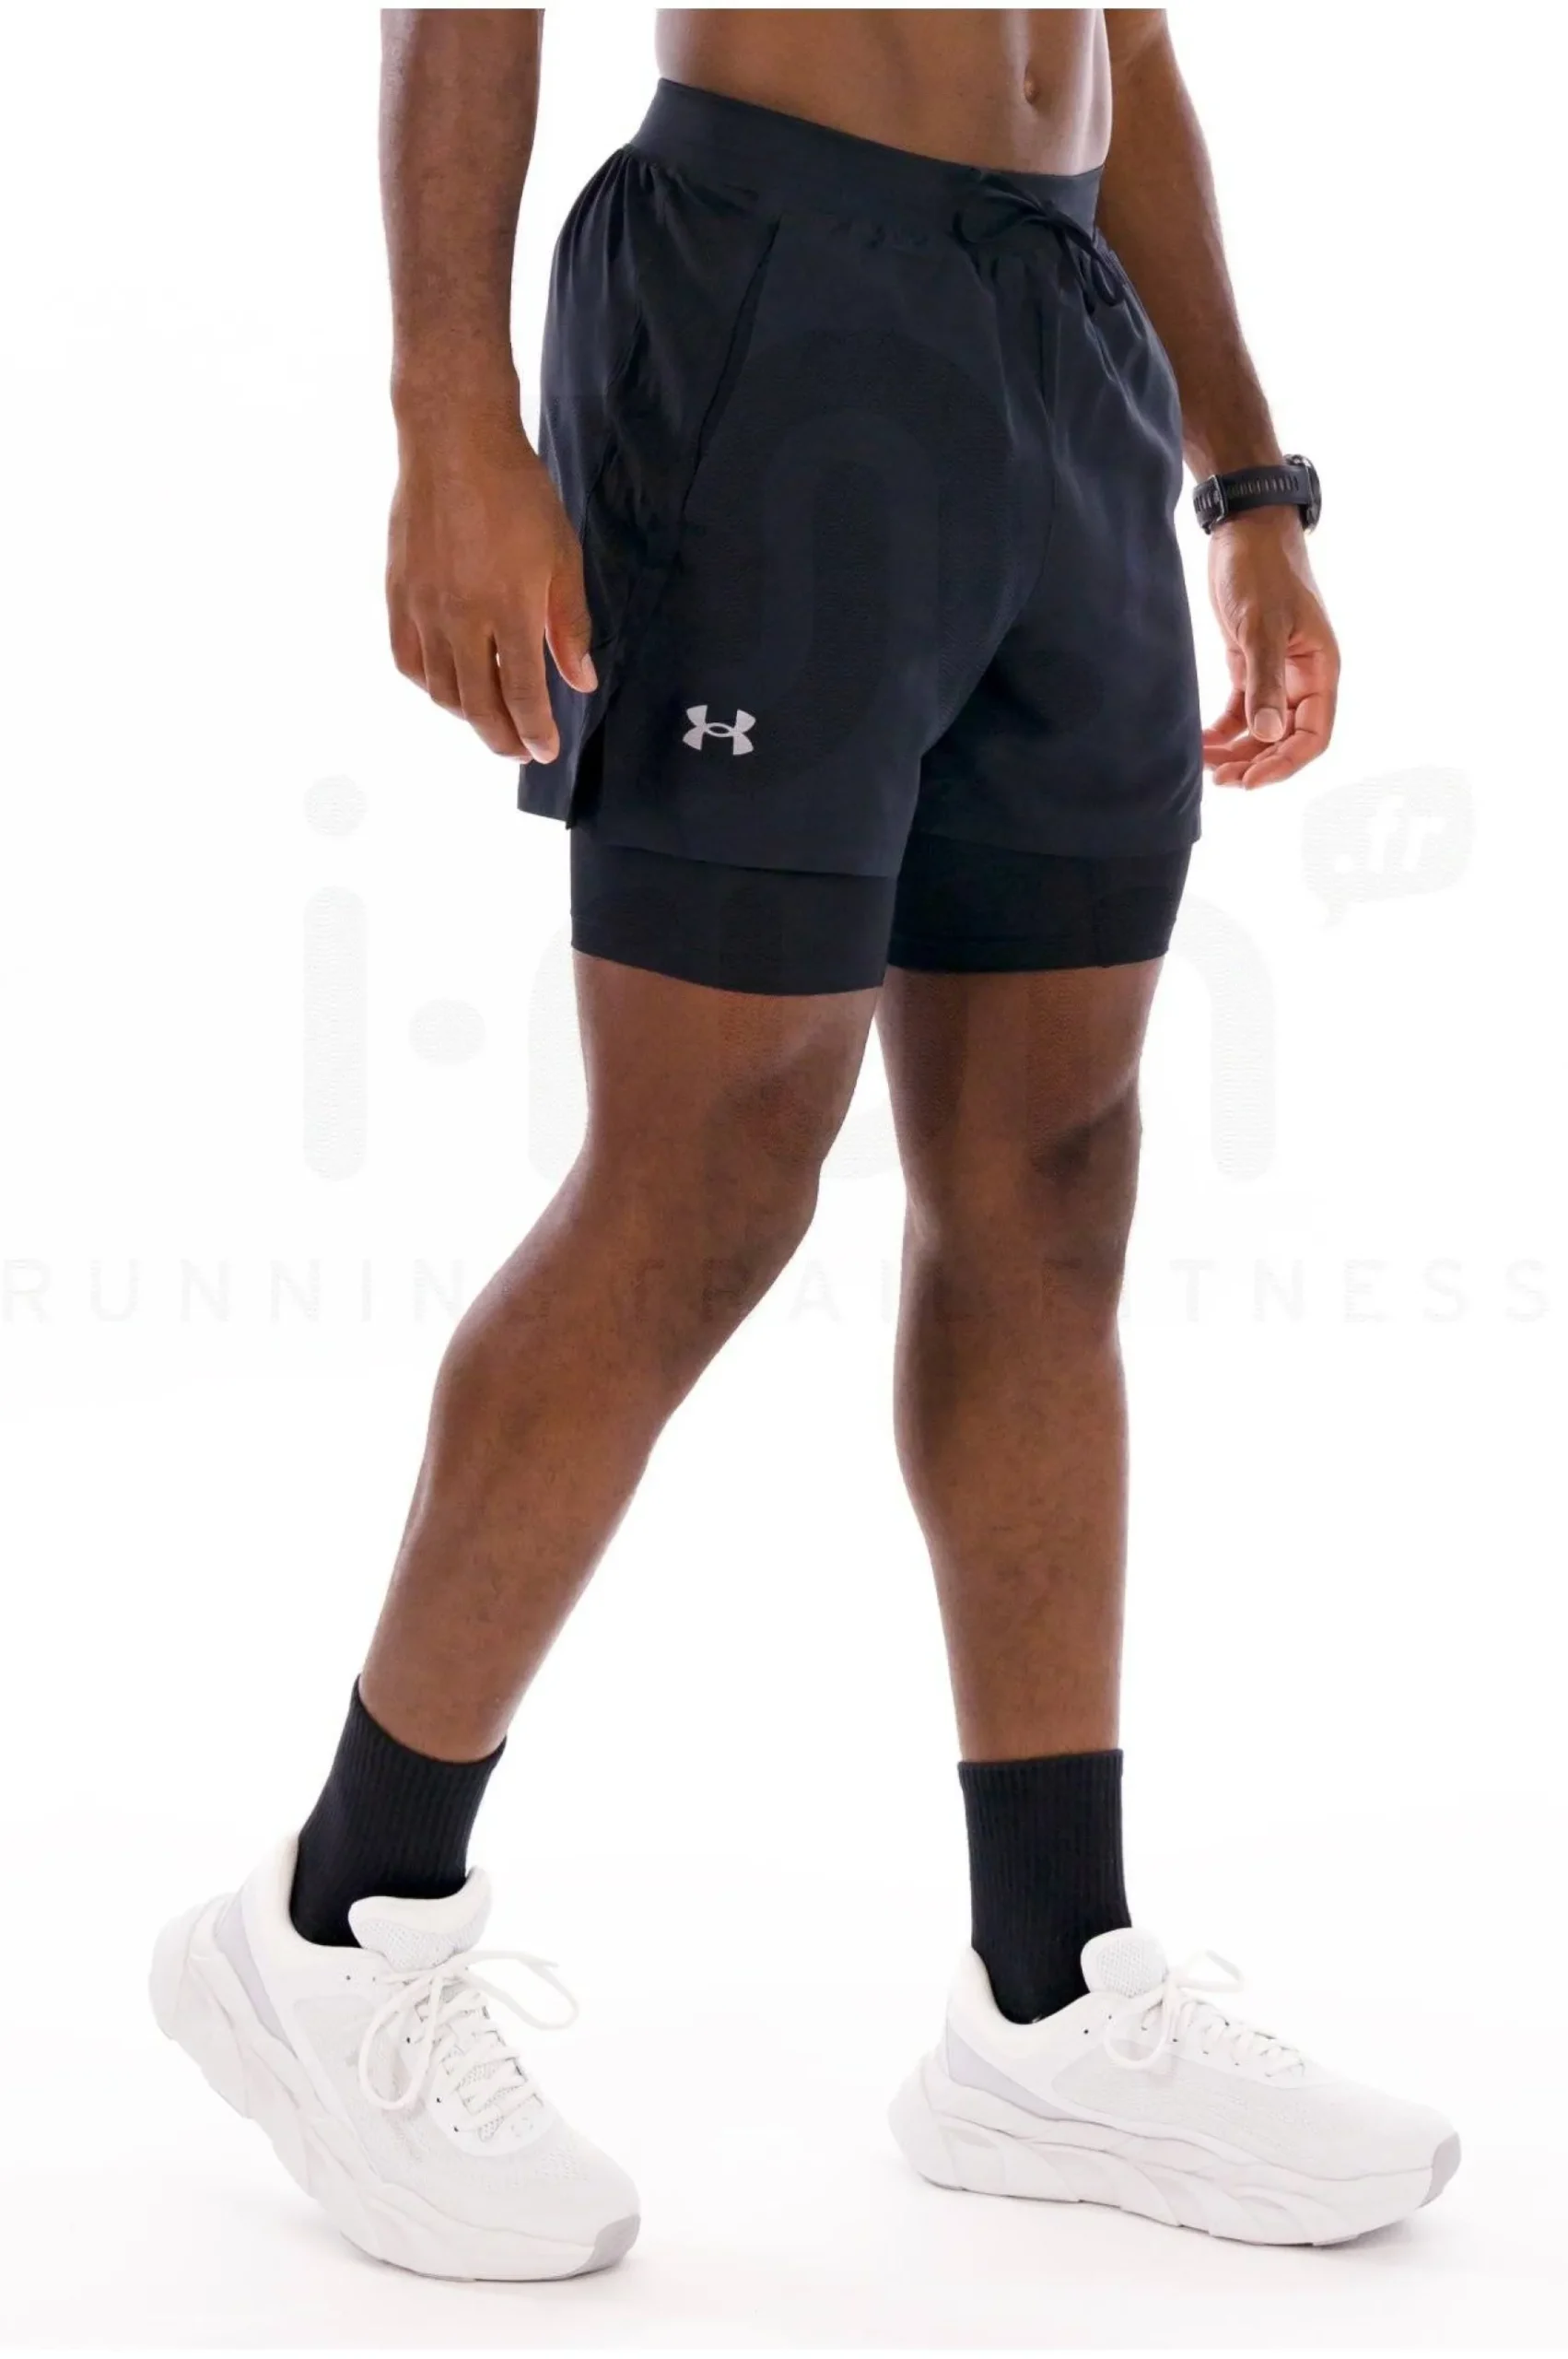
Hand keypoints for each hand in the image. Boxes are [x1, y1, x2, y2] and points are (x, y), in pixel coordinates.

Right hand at [386, 418, 594, 760]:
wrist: (453, 441)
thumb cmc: (516, 493)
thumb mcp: (561, 556)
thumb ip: (569, 625)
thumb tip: (580, 681)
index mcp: (508, 609)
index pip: (522, 693)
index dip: (534, 730)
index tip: (545, 751)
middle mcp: (461, 617)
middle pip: (477, 703)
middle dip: (500, 737)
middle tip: (518, 751)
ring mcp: (423, 608)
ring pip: (440, 689)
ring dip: (466, 716)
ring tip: (488, 720)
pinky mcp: (398, 593)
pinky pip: (408, 659)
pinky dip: (429, 685)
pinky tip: (447, 686)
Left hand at [1201, 509, 1339, 787]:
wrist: (1245, 528)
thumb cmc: (1260, 569)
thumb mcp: (1262, 625)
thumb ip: (1265, 680)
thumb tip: (1269, 733)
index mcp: (1320, 669)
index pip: (1314, 735)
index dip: (1285, 764)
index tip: (1251, 780)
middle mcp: (1303, 676)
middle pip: (1287, 739)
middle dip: (1257, 763)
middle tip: (1221, 781)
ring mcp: (1277, 671)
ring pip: (1263, 728)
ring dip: (1238, 752)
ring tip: (1206, 768)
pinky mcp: (1250, 663)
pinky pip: (1242, 710)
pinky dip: (1223, 730)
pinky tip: (1200, 743)